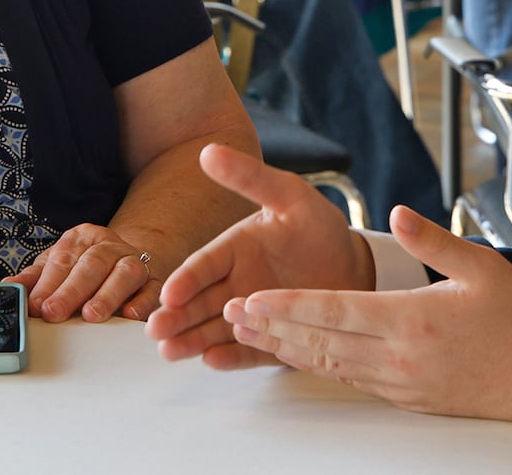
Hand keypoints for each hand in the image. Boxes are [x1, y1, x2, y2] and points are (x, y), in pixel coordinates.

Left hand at [5, 223, 157, 322]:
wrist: (127, 259)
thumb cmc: (84, 267)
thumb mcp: (57, 266)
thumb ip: (34, 278)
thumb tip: (8, 287)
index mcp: (82, 238)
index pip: (63, 259)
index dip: (48, 283)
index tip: (35, 306)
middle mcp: (110, 246)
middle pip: (92, 264)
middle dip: (71, 290)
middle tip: (54, 313)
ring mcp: (135, 261)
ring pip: (125, 273)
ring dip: (107, 294)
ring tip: (91, 315)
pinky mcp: (154, 281)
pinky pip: (151, 290)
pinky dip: (142, 302)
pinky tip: (129, 315)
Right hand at [146, 143, 373, 368]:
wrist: (357, 266)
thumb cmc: (319, 226)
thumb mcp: (287, 195)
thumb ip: (250, 178)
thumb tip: (209, 151)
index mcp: (236, 249)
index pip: (204, 265)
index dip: (186, 279)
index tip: (169, 293)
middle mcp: (237, 284)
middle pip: (200, 302)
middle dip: (176, 316)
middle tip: (154, 331)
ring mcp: (254, 314)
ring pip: (216, 329)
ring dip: (192, 339)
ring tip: (170, 351)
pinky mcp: (273, 339)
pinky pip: (251, 350)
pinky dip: (232, 356)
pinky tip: (211, 361)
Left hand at [222, 205, 511, 447]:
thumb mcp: (484, 266)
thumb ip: (434, 239)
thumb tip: (397, 212)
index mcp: (415, 319)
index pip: (336, 311)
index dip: (289, 305)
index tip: (253, 298)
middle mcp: (402, 357)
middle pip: (321, 342)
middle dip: (272, 328)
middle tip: (231, 315)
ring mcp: (403, 383)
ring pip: (331, 366)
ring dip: (287, 350)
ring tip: (251, 335)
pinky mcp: (408, 399)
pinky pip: (352, 380)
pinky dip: (319, 366)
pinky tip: (300, 356)